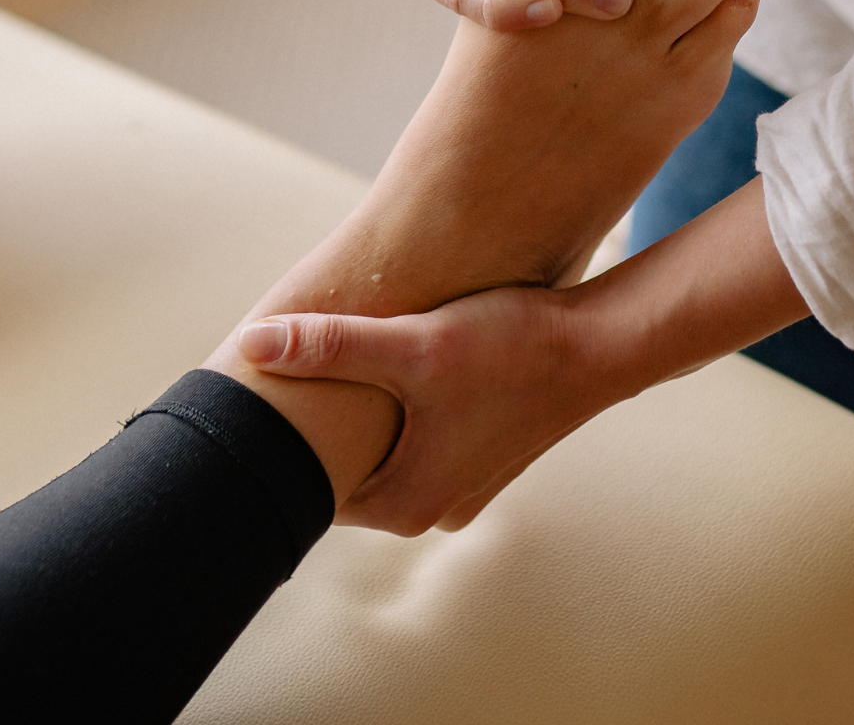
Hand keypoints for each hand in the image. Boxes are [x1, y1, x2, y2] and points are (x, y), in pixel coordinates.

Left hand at [238, 284, 627, 534]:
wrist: (601, 346)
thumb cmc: (513, 349)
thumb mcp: (415, 344)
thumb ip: (331, 346)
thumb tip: (252, 346)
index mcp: (407, 503)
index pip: (311, 487)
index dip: (282, 444)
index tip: (257, 402)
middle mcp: (433, 510)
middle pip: (347, 472)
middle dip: (322, 427)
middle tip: (287, 376)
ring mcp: (461, 488)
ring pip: (384, 454)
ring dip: (366, 416)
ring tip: (337, 367)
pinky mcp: (479, 460)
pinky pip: (417, 445)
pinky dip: (402, 414)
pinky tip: (395, 369)